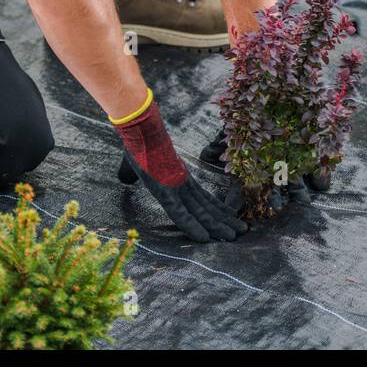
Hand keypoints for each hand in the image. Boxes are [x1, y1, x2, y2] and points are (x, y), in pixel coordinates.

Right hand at [113, 100, 246, 241]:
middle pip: (207, 207)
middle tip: (242, 231)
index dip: (217, 209)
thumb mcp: (135, 164)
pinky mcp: (165, 191)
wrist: (140, 128)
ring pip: (201, 212)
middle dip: (224, 220)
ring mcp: (176, 188)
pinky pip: (181, 214)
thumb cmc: (137, 142)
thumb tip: (123, 179)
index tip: (230, 218)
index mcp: (179, 179)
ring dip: (218, 226)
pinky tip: (205, 238)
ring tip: (236, 234)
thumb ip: (131, 174)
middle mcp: (182, 185)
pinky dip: (193, 227)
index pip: (202, 198)